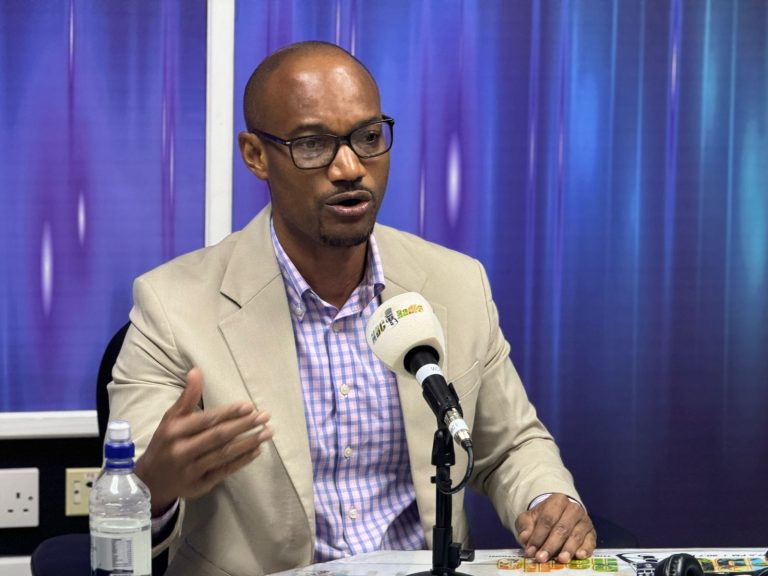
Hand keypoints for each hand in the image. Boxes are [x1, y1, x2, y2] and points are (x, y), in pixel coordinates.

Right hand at [135, 368, 272, 515]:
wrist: (151, 481)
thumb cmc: (165, 442)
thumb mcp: (170, 419)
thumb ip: (187, 397)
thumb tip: (196, 371)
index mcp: (175, 431)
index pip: (207, 420)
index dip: (229, 413)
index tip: (249, 406)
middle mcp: (182, 450)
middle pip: (218, 437)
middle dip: (244, 425)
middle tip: (265, 416)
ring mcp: (191, 470)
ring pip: (224, 455)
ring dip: (248, 443)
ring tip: (267, 433)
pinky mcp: (200, 485)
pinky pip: (224, 471)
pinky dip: (242, 461)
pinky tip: (257, 450)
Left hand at [515, 493, 595, 563]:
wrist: (560, 515)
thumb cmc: (543, 518)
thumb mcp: (530, 518)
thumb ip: (525, 526)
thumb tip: (525, 538)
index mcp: (557, 500)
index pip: (547, 519)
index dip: (538, 536)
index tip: (530, 550)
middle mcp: (573, 508)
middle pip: (561, 528)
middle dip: (551, 545)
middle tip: (542, 558)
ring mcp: (584, 521)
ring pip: (576, 536)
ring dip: (567, 549)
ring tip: (560, 560)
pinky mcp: (592, 533)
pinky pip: (590, 541)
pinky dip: (586, 549)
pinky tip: (579, 556)